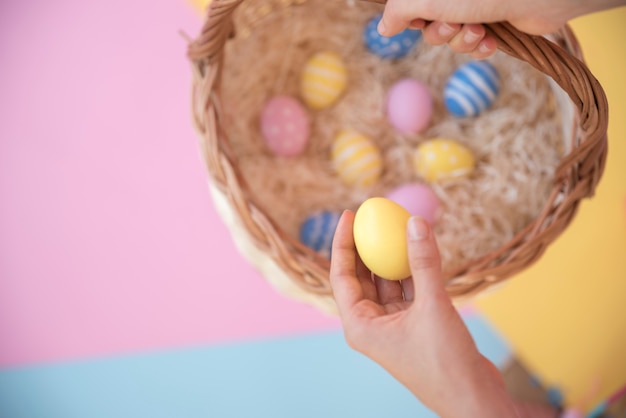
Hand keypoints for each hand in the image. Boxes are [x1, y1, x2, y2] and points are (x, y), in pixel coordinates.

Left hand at [329, 211, 517, 416]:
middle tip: (372, 215)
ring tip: (397, 225)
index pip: (341, 276)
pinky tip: (420, 247)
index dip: (343, 243)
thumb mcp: (433, 305)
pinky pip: (408, 289)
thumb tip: (415, 221)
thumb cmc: (445, 362)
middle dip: (366, 246)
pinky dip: (414, 270)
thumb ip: (424, 262)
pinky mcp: (414, 325)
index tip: (349, 214)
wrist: (474, 399)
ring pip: (387, 281)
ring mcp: (393, 325)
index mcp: (360, 325)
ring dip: (393, 256)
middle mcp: (371, 324)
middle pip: (361, 276)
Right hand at [377, 0, 625, 57]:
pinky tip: (492, 40)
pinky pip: (474, 46)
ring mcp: (475, 6)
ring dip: (462, 41)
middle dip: (440, 31)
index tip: (418, 20)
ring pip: (451, 38)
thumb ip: (398, 11)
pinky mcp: (495, 21)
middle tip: (455, 22)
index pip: (409, 6)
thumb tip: (383, 28)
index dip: (411, 18)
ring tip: (479, 30)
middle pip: (427, 24)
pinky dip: (480, 48)